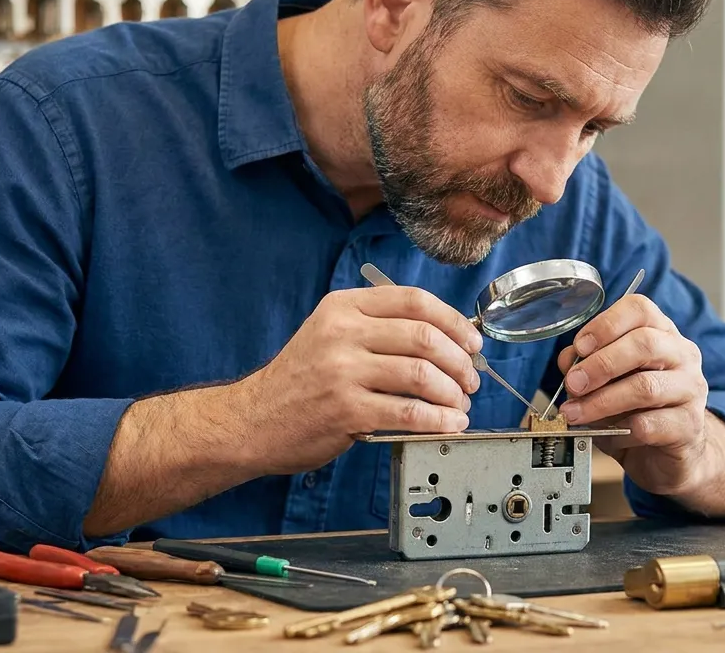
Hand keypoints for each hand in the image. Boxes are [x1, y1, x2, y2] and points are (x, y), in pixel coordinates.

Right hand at [233, 286, 482, 474]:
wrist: (253, 419)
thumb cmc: (300, 381)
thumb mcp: (329, 334)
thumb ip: (377, 328)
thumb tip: (445, 339)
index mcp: (343, 307)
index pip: (414, 301)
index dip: (454, 321)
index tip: (472, 341)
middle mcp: (343, 333)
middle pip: (424, 336)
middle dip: (460, 360)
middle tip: (471, 379)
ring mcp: (343, 371)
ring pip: (420, 374)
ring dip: (452, 392)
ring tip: (461, 404)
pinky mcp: (346, 410)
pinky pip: (408, 412)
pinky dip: (438, 420)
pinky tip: (448, 424)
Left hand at [555, 295, 720, 498]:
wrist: (667, 453)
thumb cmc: (635, 409)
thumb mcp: (607, 381)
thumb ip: (587, 365)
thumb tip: (568, 360)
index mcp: (661, 333)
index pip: (639, 309)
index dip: (606, 324)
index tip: (580, 347)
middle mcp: (682, 355)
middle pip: (645, 343)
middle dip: (601, 364)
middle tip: (573, 384)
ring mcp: (691, 390)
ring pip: (645, 387)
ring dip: (601, 401)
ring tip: (575, 414)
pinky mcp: (689, 426)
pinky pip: (649, 425)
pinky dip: (620, 431)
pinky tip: (609, 436)